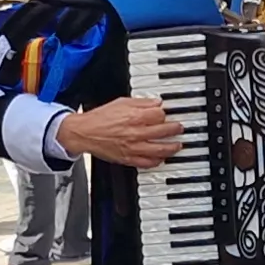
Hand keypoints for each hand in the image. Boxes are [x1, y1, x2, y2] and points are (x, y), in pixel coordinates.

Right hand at [55, 97, 184, 169]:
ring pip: (160, 149)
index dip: (165, 113)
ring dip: (172, 147)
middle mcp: (136, 133)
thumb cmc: (100, 118)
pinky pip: (148, 163)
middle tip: (179, 128)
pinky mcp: (128, 159)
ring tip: (177, 145)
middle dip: (175, 129)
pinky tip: (161, 158)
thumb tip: (157, 103)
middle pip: (164, 131)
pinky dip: (157, 161)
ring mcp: (133, 147)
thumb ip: (141, 103)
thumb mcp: (121, 102)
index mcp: (135, 117)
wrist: (85, 133)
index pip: (160, 114)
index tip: (167, 113)